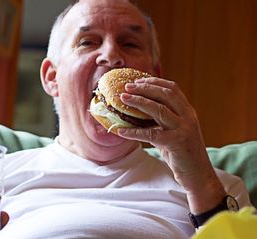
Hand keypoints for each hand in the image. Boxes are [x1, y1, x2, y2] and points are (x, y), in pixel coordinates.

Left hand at [117, 77, 225, 212]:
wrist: (198, 175)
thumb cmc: (182, 154)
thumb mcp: (171, 133)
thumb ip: (158, 123)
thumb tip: (135, 116)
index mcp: (187, 112)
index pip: (172, 88)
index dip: (154, 82)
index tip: (137, 80)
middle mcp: (188, 117)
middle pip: (165, 94)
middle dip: (145, 88)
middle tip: (127, 86)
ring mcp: (184, 129)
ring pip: (159, 110)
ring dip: (139, 102)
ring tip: (123, 99)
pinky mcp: (177, 143)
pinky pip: (151, 134)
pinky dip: (134, 132)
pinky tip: (121, 131)